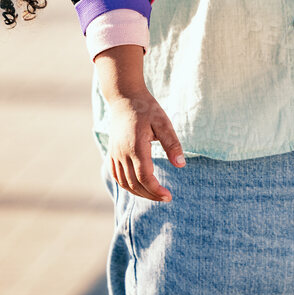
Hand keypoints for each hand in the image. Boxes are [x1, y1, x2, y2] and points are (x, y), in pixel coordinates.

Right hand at [96, 46, 185, 202]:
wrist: (124, 97)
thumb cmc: (146, 108)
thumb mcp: (163, 122)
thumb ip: (172, 143)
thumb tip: (181, 165)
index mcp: (136, 146)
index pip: (144, 177)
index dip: (156, 190)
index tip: (169, 196)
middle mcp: (122, 153)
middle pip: (134, 184)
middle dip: (150, 194)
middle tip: (165, 197)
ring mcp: (115, 154)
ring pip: (124, 182)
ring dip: (139, 193)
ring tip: (154, 194)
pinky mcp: (112, 153)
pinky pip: (116, 176)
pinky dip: (127, 186)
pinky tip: (138, 187)